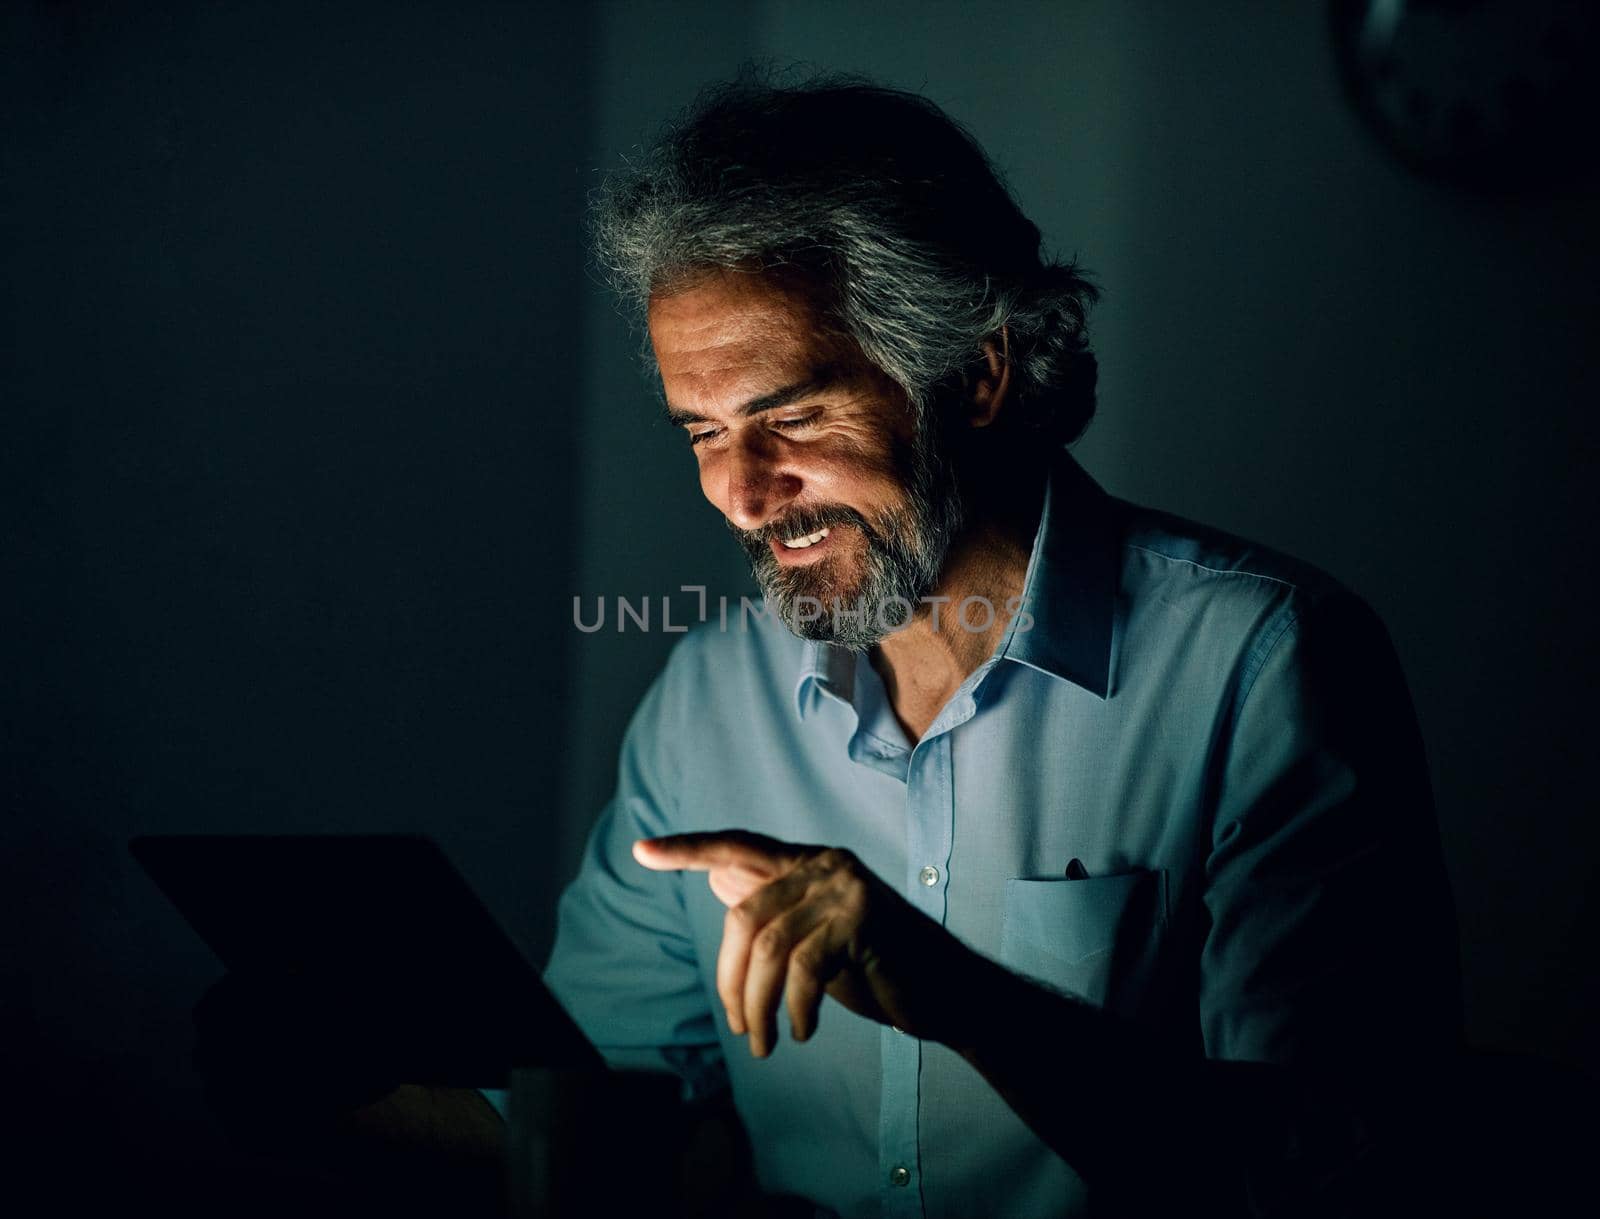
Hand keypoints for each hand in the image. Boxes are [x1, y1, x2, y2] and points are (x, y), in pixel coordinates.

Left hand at [633, 830, 980, 1056]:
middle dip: (729, 981)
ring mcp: (845, 887)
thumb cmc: (877, 970)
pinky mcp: (863, 919)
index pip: (736, 845)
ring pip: (769, 948)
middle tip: (738, 1028)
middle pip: (743, 917)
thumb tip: (718, 883)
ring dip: (756, 1006)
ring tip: (764, 1043)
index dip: (687, 849)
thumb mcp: (814, 941)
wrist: (947, 994)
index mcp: (809, 862)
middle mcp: (825, 863)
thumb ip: (773, 913)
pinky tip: (803, 1031)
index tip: (640, 851)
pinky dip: (796, 1009)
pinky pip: (804, 969)